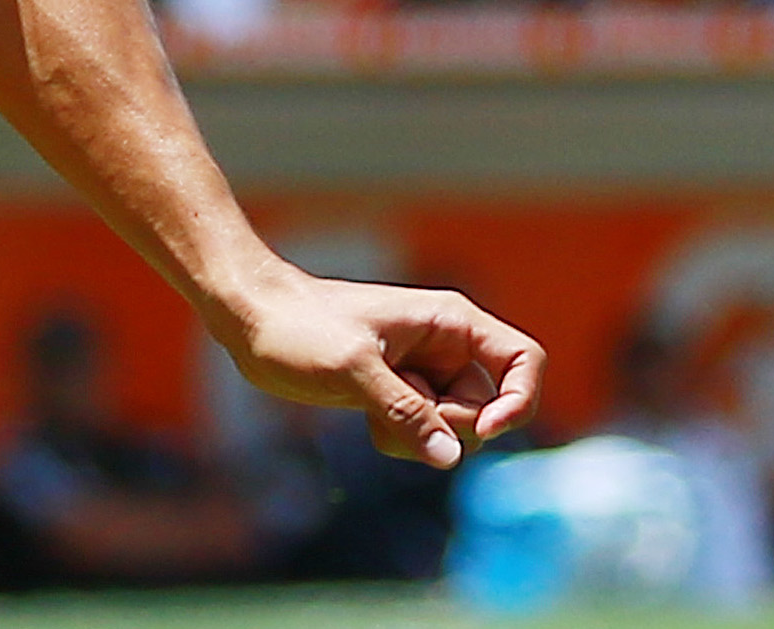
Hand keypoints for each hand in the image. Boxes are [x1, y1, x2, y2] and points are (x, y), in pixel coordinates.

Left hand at [214, 262, 543, 467]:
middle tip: (400, 413)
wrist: (248, 316)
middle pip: (490, 406)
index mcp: (449, 322)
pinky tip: (366, 421)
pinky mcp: (399, 392)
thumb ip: (404, 410)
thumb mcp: (351, 368)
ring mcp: (423, 371)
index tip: (483, 429)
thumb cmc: (296, 326)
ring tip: (374, 414)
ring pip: (455, 427)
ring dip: (422, 436)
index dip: (519, 401)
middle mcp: (445, 345)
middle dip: (451, 426)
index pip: (525, 360)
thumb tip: (450, 456)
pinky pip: (426, 433)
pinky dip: (404, 439)